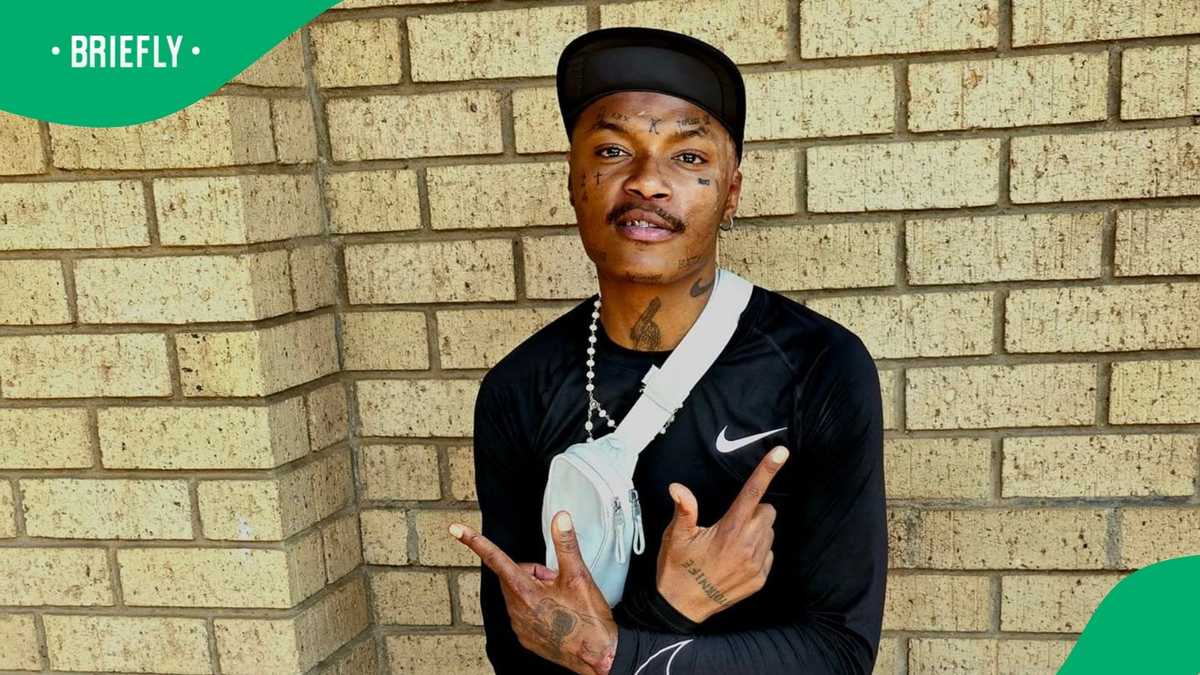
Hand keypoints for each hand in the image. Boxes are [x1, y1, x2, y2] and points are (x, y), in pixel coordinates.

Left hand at [450, 511, 618, 674]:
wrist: (598, 656)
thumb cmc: (589, 620)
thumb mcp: (579, 576)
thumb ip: (566, 544)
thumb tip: (560, 520)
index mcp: (526, 592)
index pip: (496, 559)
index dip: (475, 542)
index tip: (457, 530)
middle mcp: (517, 610)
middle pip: (514, 575)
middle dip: (534, 573)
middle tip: (558, 581)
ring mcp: (519, 626)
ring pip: (519, 594)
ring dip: (535, 590)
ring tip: (561, 600)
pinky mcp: (525, 638)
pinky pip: (523, 613)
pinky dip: (537, 608)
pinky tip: (557, 614)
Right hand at [655, 445, 788, 622]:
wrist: (682, 607)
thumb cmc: (677, 568)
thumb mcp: (675, 537)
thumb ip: (683, 510)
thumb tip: (677, 487)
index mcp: (729, 530)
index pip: (752, 493)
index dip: (767, 470)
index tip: (782, 452)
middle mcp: (748, 546)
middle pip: (767, 511)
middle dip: (754, 510)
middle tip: (731, 522)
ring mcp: (757, 565)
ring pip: (769, 532)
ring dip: (756, 530)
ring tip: (731, 543)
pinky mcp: (760, 579)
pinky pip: (769, 553)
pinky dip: (757, 551)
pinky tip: (736, 558)